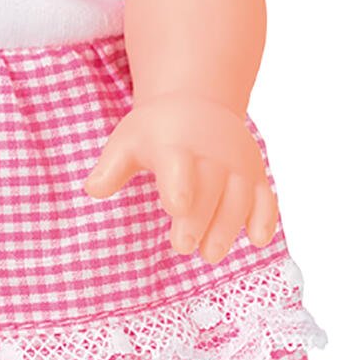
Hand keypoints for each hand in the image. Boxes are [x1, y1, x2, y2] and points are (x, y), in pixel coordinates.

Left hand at [84, 93, 280, 263]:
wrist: (197, 105)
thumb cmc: (156, 133)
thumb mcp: (127, 142)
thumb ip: (111, 168)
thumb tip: (93, 189)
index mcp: (174, 144)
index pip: (178, 162)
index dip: (179, 183)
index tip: (175, 206)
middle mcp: (210, 153)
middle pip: (210, 186)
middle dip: (199, 218)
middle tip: (182, 247)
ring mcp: (237, 165)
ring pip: (239, 196)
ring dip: (228, 225)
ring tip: (211, 254)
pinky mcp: (255, 176)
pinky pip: (266, 196)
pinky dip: (265, 216)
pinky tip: (258, 239)